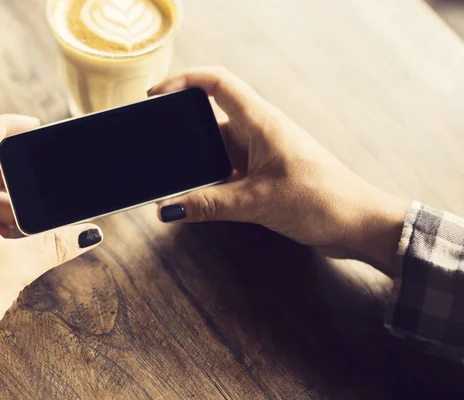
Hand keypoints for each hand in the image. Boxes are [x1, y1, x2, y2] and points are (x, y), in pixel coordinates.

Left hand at [0, 115, 102, 374]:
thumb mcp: (15, 268)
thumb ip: (55, 246)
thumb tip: (89, 233)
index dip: (4, 126)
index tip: (32, 125)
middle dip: (20, 183)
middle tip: (47, 195)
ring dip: (12, 209)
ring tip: (36, 231)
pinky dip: (2, 226)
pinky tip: (20, 246)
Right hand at [150, 68, 408, 275]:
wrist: (358, 222)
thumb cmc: (320, 200)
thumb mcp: (256, 202)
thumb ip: (208, 205)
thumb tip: (167, 209)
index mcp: (260, 122)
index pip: (218, 83)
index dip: (184, 80)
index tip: (157, 95)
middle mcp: (261, 130)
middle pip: (212, 118)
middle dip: (185, 133)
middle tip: (160, 150)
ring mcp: (264, 151)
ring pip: (221, 147)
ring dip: (200, 163)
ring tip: (177, 181)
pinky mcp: (267, 172)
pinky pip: (231, 168)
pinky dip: (215, 180)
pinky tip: (202, 199)